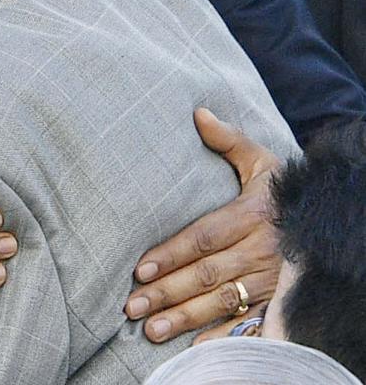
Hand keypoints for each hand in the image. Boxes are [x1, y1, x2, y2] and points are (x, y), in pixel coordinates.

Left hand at [125, 108, 281, 342]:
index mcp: (252, 216)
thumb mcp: (261, 159)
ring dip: (185, 317)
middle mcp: (261, 251)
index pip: (204, 237)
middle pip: (208, 275)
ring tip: (150, 328)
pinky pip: (250, 324)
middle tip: (132, 305)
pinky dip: (222, 337)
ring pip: (223, 302)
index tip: (140, 269)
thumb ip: (229, 139)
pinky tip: (195, 347)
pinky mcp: (279, 301)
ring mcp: (271, 280)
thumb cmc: (285, 189)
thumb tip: (198, 113)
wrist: (329, 215)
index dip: (172, 254)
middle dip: (168, 291)